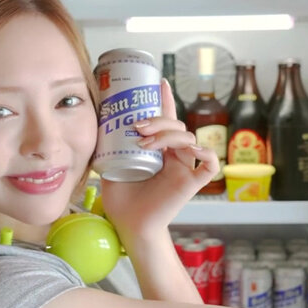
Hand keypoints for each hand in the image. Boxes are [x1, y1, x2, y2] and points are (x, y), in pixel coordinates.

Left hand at [100, 78, 218, 251]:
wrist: (129, 226)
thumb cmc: (121, 201)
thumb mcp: (110, 165)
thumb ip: (110, 147)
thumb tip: (97, 124)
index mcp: (158, 150)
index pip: (165, 120)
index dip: (165, 100)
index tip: (158, 82)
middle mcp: (173, 156)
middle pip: (176, 126)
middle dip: (158, 120)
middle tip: (138, 127)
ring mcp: (184, 168)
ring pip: (188, 138)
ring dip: (168, 135)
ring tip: (145, 143)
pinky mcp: (191, 183)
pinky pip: (210, 164)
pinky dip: (206, 153)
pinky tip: (191, 149)